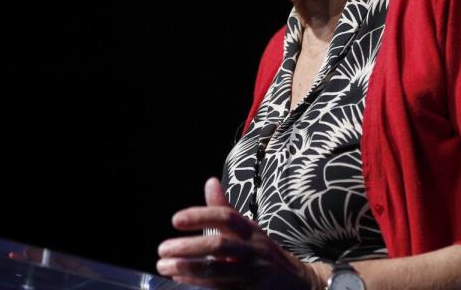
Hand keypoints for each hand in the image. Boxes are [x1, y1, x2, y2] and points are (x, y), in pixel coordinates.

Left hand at [157, 177, 323, 288]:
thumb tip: (209, 181)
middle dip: (188, 248)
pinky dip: (200, 284)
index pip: (225, 217)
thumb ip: (225, 208)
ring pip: (218, 271)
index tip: (175, 220)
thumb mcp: (248, 228)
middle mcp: (252, 250)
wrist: (298, 282)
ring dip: (188, 269)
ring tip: (165, 266)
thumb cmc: (263, 252)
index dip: (200, 216)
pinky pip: (222, 288)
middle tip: (162, 249)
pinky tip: (181, 281)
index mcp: (249, 230)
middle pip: (219, 246)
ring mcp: (252, 273)